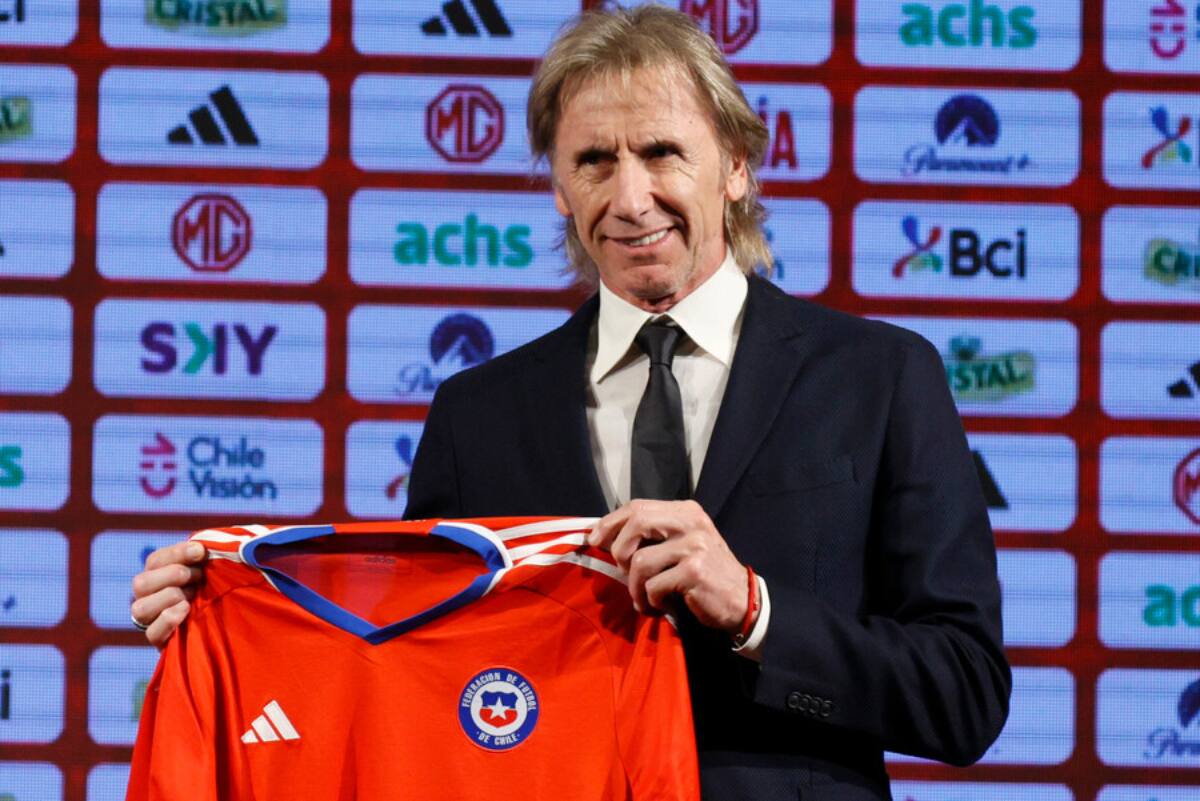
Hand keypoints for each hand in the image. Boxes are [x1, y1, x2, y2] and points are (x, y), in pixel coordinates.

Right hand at [130, 540, 206, 648]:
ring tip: (193, 595)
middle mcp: (147, 598)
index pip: (155, 560)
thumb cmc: (215, 590)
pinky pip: (152, 633)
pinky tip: (185, 609)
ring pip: (140, 608)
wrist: (221, 628)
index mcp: (156, 575)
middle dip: (173, 574)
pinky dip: (168, 619)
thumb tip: (207, 544)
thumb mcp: (210, 571)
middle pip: (140, 583)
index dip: (177, 553)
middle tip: (199, 575)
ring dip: (170, 596)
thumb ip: (205, 557)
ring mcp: (150, 621)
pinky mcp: (159, 641)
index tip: (201, 551)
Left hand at [588, 499, 751, 633]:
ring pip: (639, 561)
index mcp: (686, 511)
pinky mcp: (695, 572)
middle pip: (637, 522)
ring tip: (644, 599)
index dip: (611, 522)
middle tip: (621, 571)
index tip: (595, 539)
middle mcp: (691, 523)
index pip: (638, 506)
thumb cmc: (704, 575)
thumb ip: (651, 536)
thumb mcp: (682, 545)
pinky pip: (653, 586)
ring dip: (634, 587)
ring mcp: (694, 546)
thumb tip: (602, 535)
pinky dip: (650, 601)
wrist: (743, 601)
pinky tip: (661, 606)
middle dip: (619, 550)